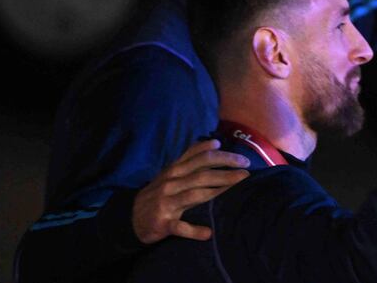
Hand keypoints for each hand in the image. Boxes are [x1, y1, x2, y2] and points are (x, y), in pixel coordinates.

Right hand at [132, 139, 249, 243]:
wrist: (130, 218)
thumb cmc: (158, 192)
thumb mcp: (171, 172)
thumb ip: (190, 157)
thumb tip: (215, 143)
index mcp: (175, 170)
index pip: (200, 158)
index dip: (221, 156)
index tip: (241, 158)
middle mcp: (171, 183)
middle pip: (202, 173)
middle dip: (226, 170)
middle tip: (246, 170)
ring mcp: (167, 203)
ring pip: (195, 194)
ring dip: (218, 190)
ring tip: (238, 187)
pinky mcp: (163, 223)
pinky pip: (179, 226)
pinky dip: (193, 230)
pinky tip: (208, 233)